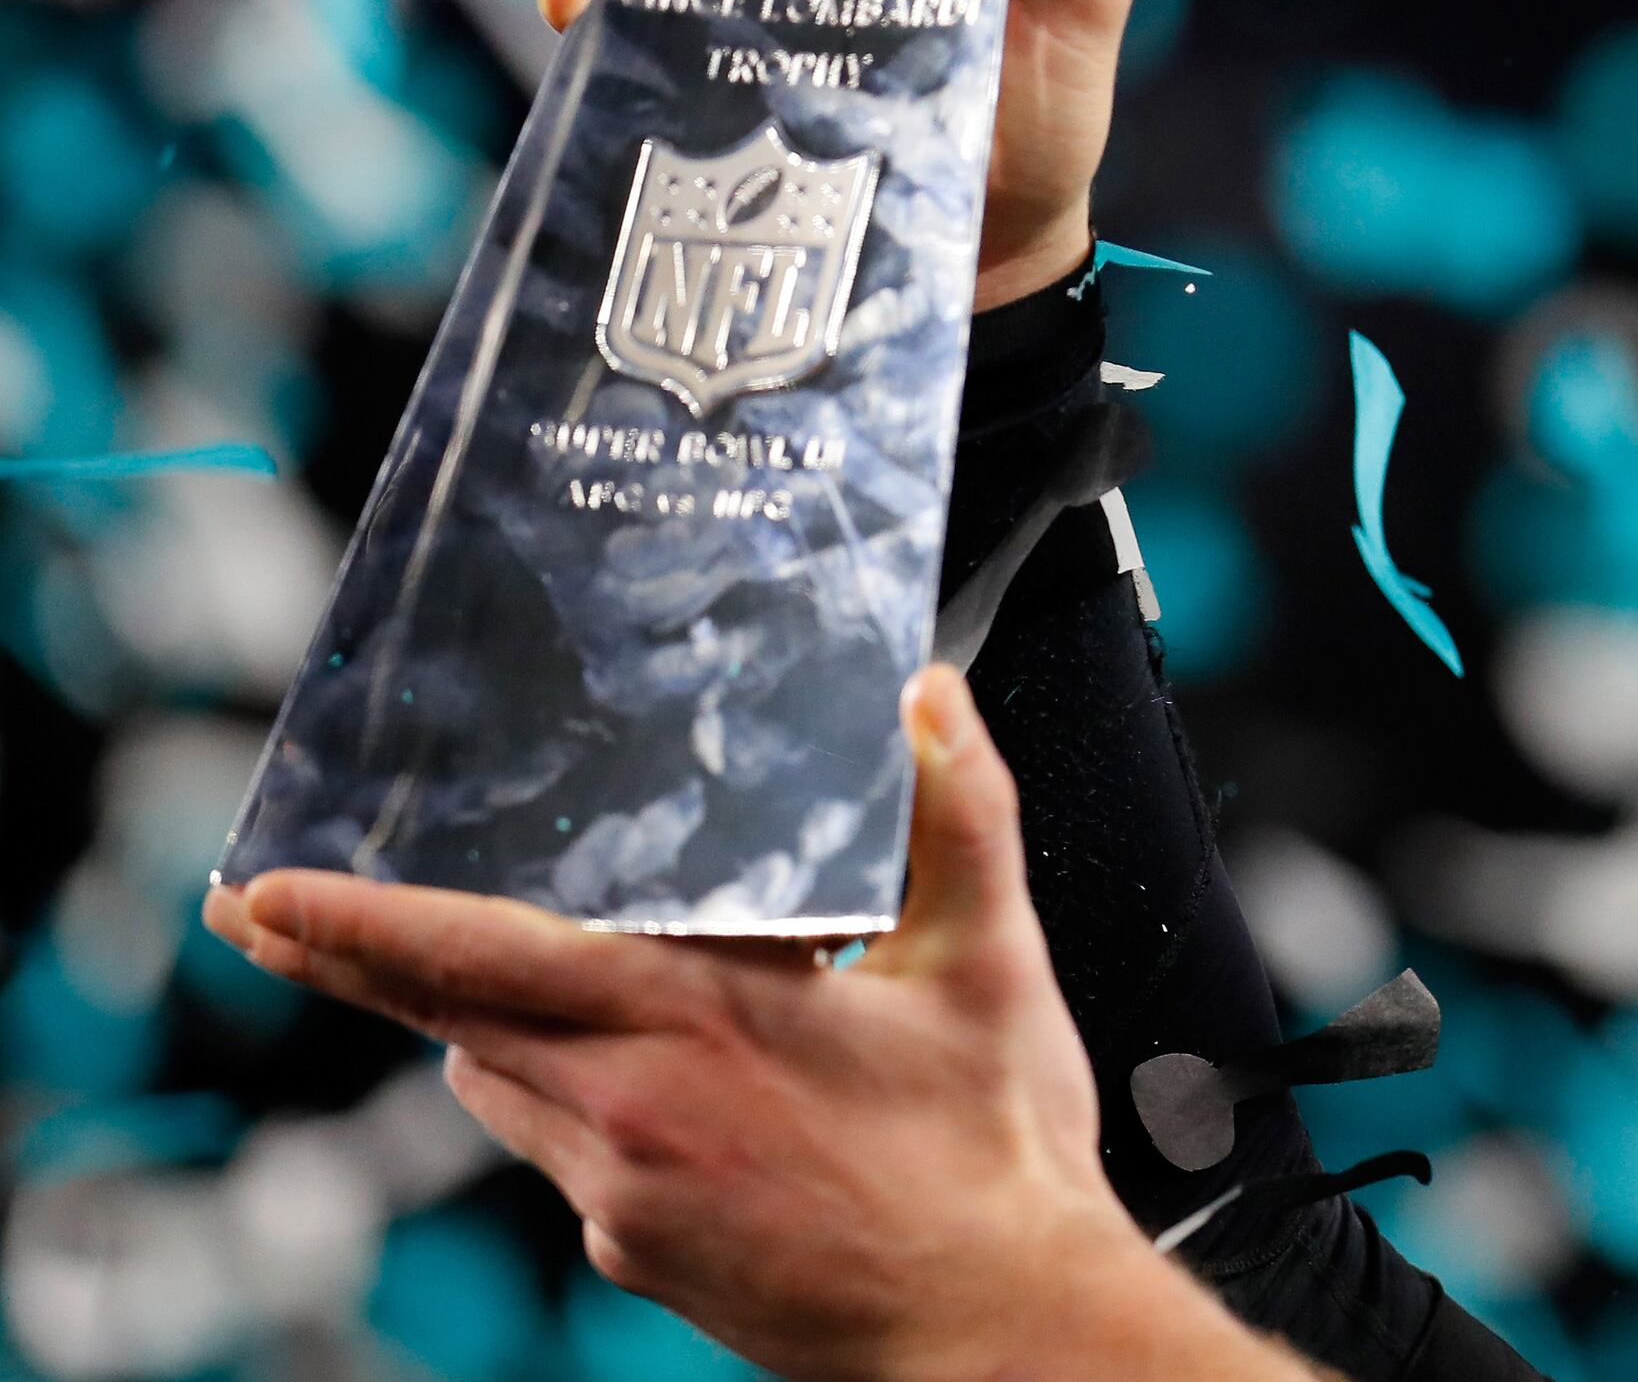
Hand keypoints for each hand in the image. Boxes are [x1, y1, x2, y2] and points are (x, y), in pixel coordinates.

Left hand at [205, 671, 1310, 1381]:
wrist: (998, 1329)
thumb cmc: (994, 1158)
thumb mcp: (989, 966)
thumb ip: (962, 816)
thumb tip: (931, 702)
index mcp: (702, 1022)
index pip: (483, 960)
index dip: (361, 924)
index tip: (265, 891)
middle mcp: (632, 1113)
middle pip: (447, 1020)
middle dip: (345, 959)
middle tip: (256, 909)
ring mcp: (622, 1198)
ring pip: (502, 1084)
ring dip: (488, 1023)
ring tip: (496, 970)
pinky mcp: (636, 1255)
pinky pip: (564, 1153)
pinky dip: (575, 1098)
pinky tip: (657, 1080)